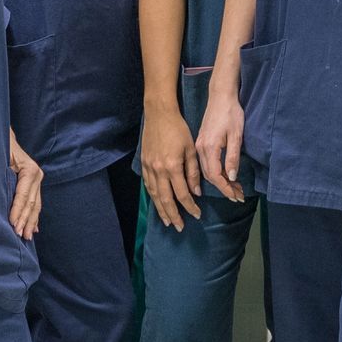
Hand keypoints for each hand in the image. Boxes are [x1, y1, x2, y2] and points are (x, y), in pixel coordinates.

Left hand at [8, 130, 42, 239]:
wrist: (3, 134)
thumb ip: (1, 176)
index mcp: (29, 169)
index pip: (24, 195)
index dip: (18, 211)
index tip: (12, 225)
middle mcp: (36, 174)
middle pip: (32, 202)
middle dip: (25, 220)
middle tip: (19, 236)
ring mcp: (37, 179)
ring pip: (35, 204)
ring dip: (31, 221)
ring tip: (26, 236)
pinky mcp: (33, 183)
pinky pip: (35, 202)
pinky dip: (33, 216)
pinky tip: (33, 228)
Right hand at [141, 103, 203, 230]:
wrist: (159, 114)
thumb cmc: (178, 129)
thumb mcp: (191, 149)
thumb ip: (193, 172)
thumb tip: (196, 191)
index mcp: (172, 167)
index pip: (182, 194)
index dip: (190, 206)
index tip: (197, 214)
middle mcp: (158, 170)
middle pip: (166, 199)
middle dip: (173, 215)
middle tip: (179, 227)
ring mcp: (149, 168)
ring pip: (155, 195)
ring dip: (161, 209)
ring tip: (167, 221)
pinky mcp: (144, 163)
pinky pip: (148, 185)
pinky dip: (153, 196)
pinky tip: (157, 202)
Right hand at [194, 75, 244, 202]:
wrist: (221, 95)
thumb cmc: (231, 113)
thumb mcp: (236, 135)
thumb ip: (232, 157)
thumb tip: (232, 177)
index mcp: (209, 148)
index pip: (216, 176)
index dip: (226, 188)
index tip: (236, 197)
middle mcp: (200, 149)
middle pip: (209, 176)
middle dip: (224, 188)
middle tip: (238, 195)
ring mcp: (199, 146)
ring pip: (206, 171)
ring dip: (220, 181)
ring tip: (234, 188)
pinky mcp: (201, 142)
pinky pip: (205, 164)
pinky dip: (215, 173)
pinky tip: (225, 175)